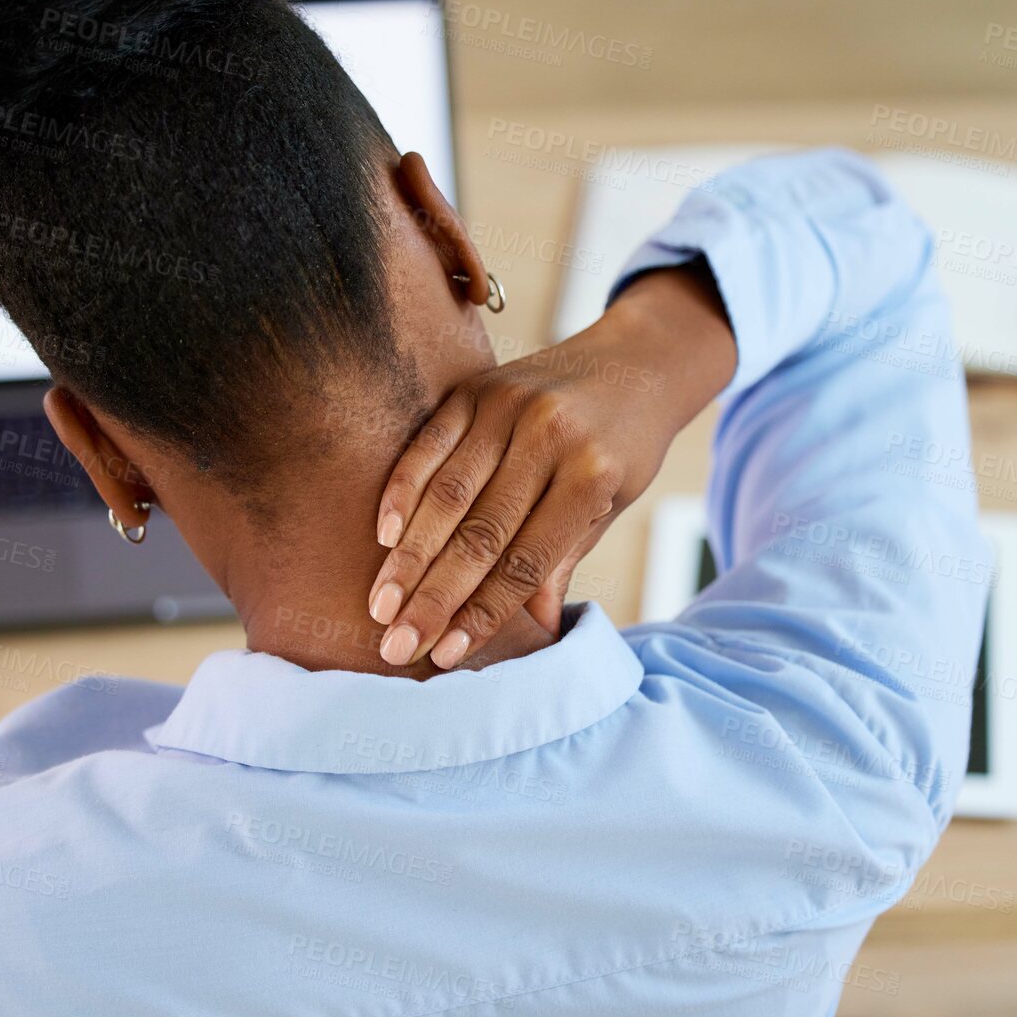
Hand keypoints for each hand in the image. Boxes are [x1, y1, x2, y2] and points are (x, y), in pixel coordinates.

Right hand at [370, 262, 737, 668]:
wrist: (636, 362)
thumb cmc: (624, 447)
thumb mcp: (611, 506)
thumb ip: (563, 559)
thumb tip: (537, 629)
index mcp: (590, 475)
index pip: (526, 561)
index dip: (483, 612)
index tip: (444, 653)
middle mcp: (547, 437)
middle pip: (478, 533)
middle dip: (433, 596)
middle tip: (396, 644)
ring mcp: (508, 407)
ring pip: (446, 494)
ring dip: (408, 557)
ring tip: (381, 605)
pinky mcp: (476, 388)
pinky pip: (429, 445)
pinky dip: (402, 491)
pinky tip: (383, 536)